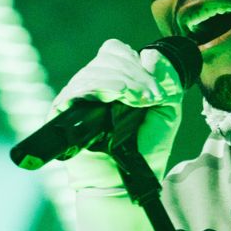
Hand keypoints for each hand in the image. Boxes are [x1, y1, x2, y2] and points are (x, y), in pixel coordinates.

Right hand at [50, 39, 186, 230]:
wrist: (128, 179)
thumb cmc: (147, 147)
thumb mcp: (167, 109)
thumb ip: (166, 79)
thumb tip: (150, 53)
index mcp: (116, 79)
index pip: (115, 52)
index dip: (133, 62)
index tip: (152, 87)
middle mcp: (94, 85)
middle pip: (106, 59)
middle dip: (132, 74)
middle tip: (148, 97)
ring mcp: (77, 97)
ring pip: (94, 72)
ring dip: (120, 82)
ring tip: (136, 101)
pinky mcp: (63, 111)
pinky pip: (77, 89)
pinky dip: (101, 89)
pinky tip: (118, 100)